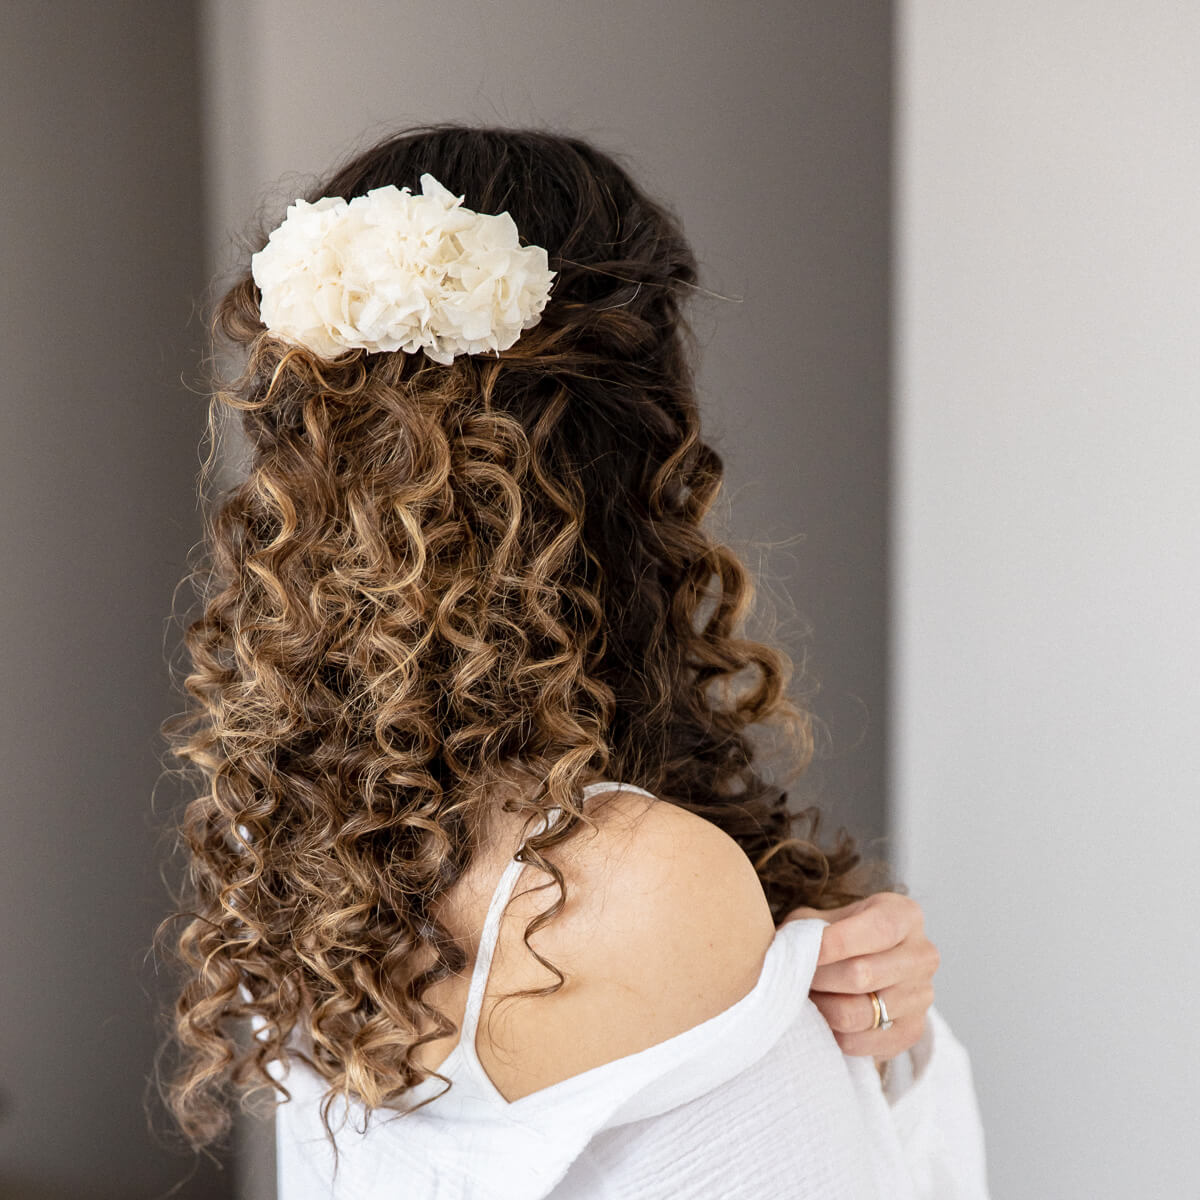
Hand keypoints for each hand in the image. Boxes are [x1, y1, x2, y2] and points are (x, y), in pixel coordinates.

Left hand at [782, 892, 938, 1064]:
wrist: (869, 965)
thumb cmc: (840, 936)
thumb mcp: (824, 919)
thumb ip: (806, 930)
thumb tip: (785, 954)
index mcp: (905, 916)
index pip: (877, 929)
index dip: (834, 943)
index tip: (802, 951)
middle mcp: (922, 955)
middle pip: (862, 975)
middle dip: (820, 977)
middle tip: (797, 976)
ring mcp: (922, 997)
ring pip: (857, 1013)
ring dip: (822, 1007)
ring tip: (808, 995)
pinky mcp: (911, 1032)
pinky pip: (859, 1042)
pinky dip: (831, 1032)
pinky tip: (823, 1016)